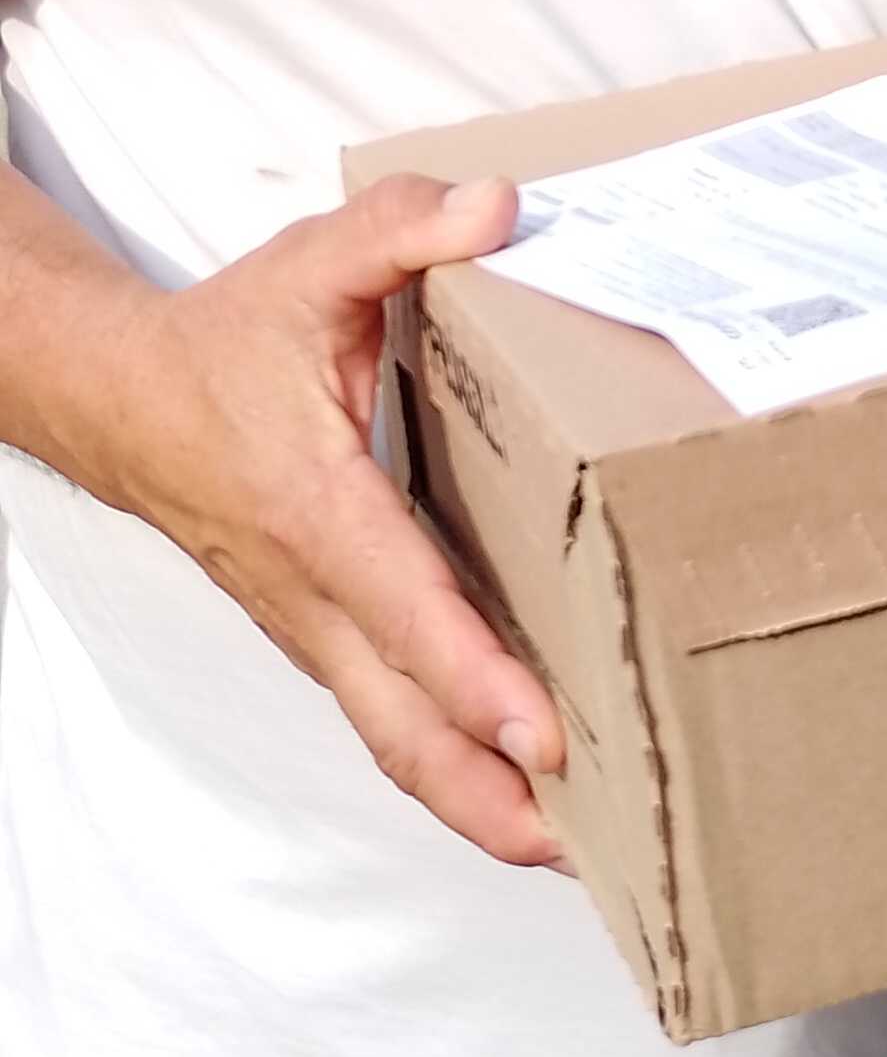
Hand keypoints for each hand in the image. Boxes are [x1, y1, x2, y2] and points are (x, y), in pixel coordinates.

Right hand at [105, 175, 567, 867]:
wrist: (125, 405)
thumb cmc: (226, 340)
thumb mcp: (308, 264)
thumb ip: (400, 227)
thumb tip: (498, 207)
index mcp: (317, 510)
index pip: (406, 608)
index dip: (475, 678)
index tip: (547, 736)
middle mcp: (315, 595)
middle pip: (402, 726)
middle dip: (491, 795)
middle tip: (591, 844)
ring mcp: (317, 633)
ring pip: (395, 740)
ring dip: (478, 802)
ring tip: (581, 849)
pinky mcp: (327, 643)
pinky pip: (390, 721)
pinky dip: (454, 768)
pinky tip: (525, 788)